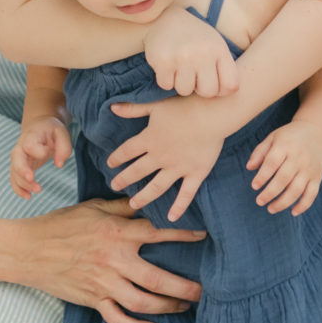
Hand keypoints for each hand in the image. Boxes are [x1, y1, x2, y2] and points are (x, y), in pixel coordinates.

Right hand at [9, 114, 72, 198]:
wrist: (39, 127)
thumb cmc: (51, 130)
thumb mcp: (61, 132)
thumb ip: (63, 146)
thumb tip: (59, 164)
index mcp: (31, 136)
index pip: (29, 145)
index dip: (38, 151)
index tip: (47, 152)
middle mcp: (20, 147)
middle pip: (16, 159)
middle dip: (22, 170)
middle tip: (32, 178)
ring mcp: (18, 158)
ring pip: (14, 172)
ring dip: (23, 183)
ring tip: (37, 190)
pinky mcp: (19, 167)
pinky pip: (14, 179)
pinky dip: (19, 189)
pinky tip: (28, 196)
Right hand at [25, 198, 205, 322]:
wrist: (29, 250)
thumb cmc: (60, 225)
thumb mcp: (92, 207)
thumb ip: (122, 207)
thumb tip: (147, 200)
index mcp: (116, 233)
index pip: (158, 233)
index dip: (184, 235)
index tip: (205, 237)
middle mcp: (114, 260)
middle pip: (158, 278)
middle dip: (185, 286)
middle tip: (205, 290)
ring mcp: (104, 283)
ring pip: (143, 302)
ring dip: (169, 306)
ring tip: (185, 306)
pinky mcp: (93, 300)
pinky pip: (119, 320)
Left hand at [104, 96, 233, 221]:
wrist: (211, 113)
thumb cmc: (184, 105)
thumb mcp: (155, 105)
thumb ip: (133, 109)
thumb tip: (112, 108)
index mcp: (149, 139)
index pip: (127, 151)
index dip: (117, 158)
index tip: (110, 164)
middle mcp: (160, 157)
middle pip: (137, 171)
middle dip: (124, 179)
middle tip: (115, 186)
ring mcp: (178, 168)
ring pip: (156, 187)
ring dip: (144, 197)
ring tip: (134, 204)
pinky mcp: (196, 173)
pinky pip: (186, 194)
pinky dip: (179, 206)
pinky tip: (171, 217)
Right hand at [143, 6, 239, 98]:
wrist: (164, 17)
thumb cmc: (194, 37)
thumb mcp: (215, 45)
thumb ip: (224, 68)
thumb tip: (224, 94)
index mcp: (219, 50)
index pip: (230, 85)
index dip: (221, 90)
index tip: (213, 82)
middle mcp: (203, 53)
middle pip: (208, 92)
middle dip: (199, 88)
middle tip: (193, 75)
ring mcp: (182, 57)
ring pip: (185, 90)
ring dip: (180, 83)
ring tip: (179, 68)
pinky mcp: (163, 61)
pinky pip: (166, 85)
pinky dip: (165, 79)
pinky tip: (167, 66)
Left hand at [247, 120, 321, 216]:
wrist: (317, 132)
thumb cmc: (289, 137)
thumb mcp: (273, 138)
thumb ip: (260, 152)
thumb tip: (249, 168)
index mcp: (285, 145)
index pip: (272, 163)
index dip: (262, 176)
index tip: (254, 186)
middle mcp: (299, 157)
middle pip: (284, 179)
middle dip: (270, 193)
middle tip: (259, 201)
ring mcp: (309, 168)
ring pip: (297, 189)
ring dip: (283, 202)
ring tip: (270, 209)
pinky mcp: (318, 177)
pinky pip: (312, 194)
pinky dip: (303, 205)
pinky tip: (293, 212)